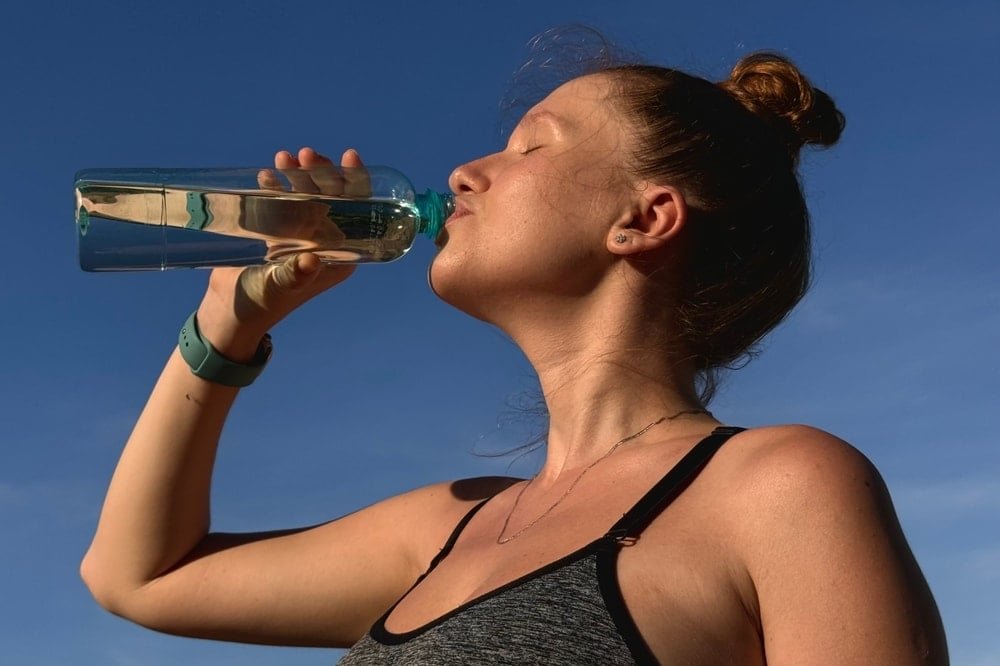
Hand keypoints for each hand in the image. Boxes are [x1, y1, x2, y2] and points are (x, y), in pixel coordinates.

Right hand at [196, 148, 363, 359]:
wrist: (231, 308)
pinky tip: (267, 175)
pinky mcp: (278, 227)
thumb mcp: (281, 288)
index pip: (359, 211)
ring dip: (298, 173)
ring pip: (307, 193)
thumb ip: (295, 274)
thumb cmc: (263, 302)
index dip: (357, 182)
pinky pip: (282, 198)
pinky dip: (275, 184)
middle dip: (322, 172)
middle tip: (307, 155)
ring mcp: (302, 231)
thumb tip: (310, 260)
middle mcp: (326, 238)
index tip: (349, 157)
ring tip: (284, 159)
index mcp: (341, 253)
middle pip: (332, 195)